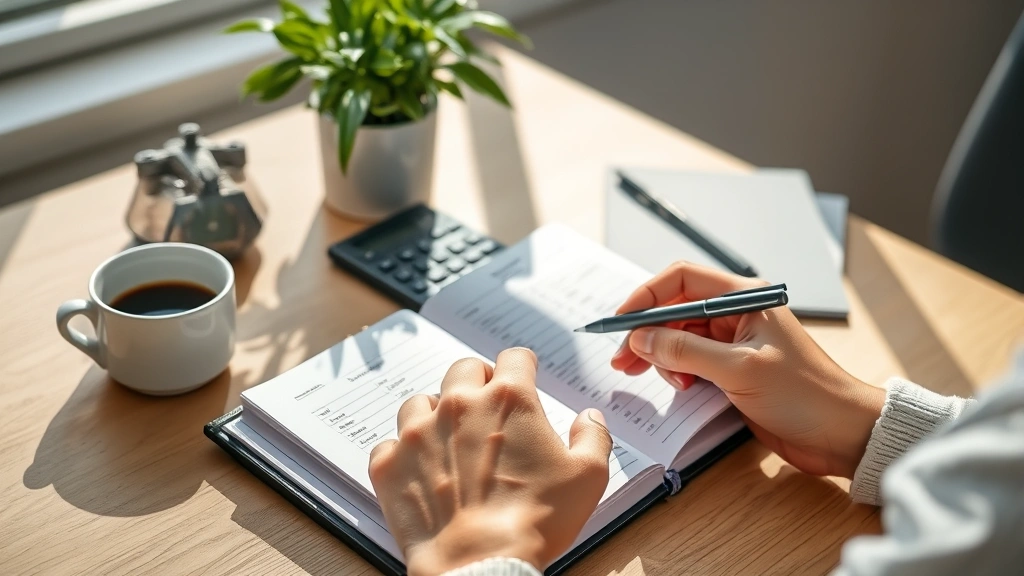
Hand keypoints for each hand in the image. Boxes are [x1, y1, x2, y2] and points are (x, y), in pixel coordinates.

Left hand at [368, 348, 612, 575]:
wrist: (479, 562)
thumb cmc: (535, 521)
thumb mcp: (588, 477)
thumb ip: (592, 436)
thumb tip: (589, 417)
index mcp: (509, 399)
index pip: (514, 357)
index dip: (523, 367)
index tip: (524, 377)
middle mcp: (460, 404)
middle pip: (464, 369)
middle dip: (479, 381)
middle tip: (488, 409)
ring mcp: (418, 431)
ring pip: (421, 401)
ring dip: (437, 412)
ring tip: (450, 438)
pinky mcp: (389, 462)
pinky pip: (390, 442)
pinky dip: (404, 452)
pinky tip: (420, 469)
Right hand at [610, 262, 884, 477]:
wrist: (841, 433)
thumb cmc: (806, 395)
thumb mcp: (739, 369)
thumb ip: (685, 350)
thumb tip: (642, 338)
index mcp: (744, 297)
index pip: (681, 279)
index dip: (646, 297)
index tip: (621, 322)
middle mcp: (736, 313)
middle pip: (675, 309)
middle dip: (647, 333)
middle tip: (623, 359)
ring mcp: (733, 342)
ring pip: (679, 337)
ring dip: (662, 357)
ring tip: (663, 380)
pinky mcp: (732, 369)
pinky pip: (690, 361)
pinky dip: (677, 373)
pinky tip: (680, 388)